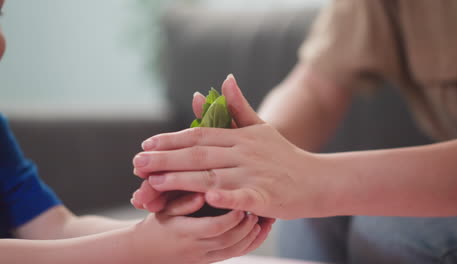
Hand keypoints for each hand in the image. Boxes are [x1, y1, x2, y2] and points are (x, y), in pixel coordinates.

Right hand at [131, 210, 260, 263]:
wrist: (143, 253)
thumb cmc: (155, 225)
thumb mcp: (164, 210)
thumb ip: (184, 201)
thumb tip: (203, 193)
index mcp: (184, 232)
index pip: (214, 228)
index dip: (231, 217)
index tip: (242, 203)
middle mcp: (195, 248)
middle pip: (228, 241)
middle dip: (246, 226)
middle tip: (257, 210)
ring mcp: (202, 257)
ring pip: (233, 251)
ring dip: (251, 237)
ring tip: (262, 220)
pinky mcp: (207, 261)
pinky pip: (232, 256)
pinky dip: (247, 245)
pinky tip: (257, 232)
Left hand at [133, 75, 324, 219]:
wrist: (316, 179)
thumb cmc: (284, 156)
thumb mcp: (261, 128)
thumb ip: (238, 107)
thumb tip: (223, 80)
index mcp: (240, 137)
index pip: (199, 135)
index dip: (172, 140)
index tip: (146, 144)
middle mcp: (244, 153)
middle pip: (199, 154)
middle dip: (165, 159)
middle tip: (136, 164)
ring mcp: (255, 175)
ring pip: (212, 176)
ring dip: (181, 179)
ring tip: (153, 183)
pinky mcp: (266, 196)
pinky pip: (244, 198)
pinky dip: (227, 198)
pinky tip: (208, 198)